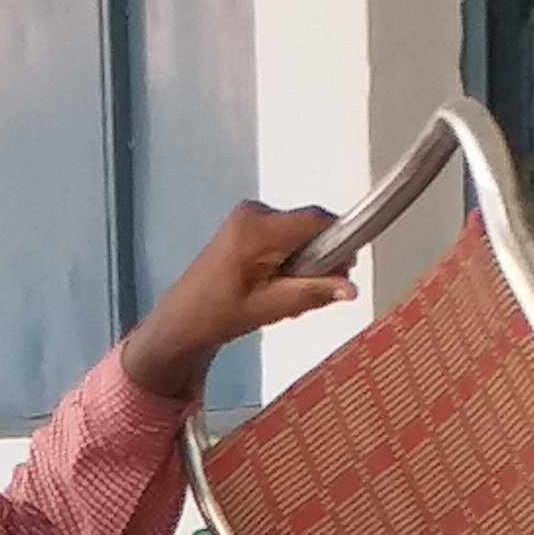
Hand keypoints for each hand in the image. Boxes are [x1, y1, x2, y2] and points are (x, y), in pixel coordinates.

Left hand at [121, 201, 355, 401]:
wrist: (182, 321)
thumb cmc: (218, 315)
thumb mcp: (271, 308)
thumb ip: (313, 292)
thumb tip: (351, 288)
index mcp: (258, 228)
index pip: (317, 221)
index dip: (340, 242)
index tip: (346, 270)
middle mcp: (254, 213)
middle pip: (309, 227)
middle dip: (319, 258)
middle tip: (309, 294)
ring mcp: (249, 217)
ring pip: (299, 234)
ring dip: (303, 262)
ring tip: (284, 295)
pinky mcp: (247, 226)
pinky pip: (284, 236)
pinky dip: (289, 260)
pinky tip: (275, 285)